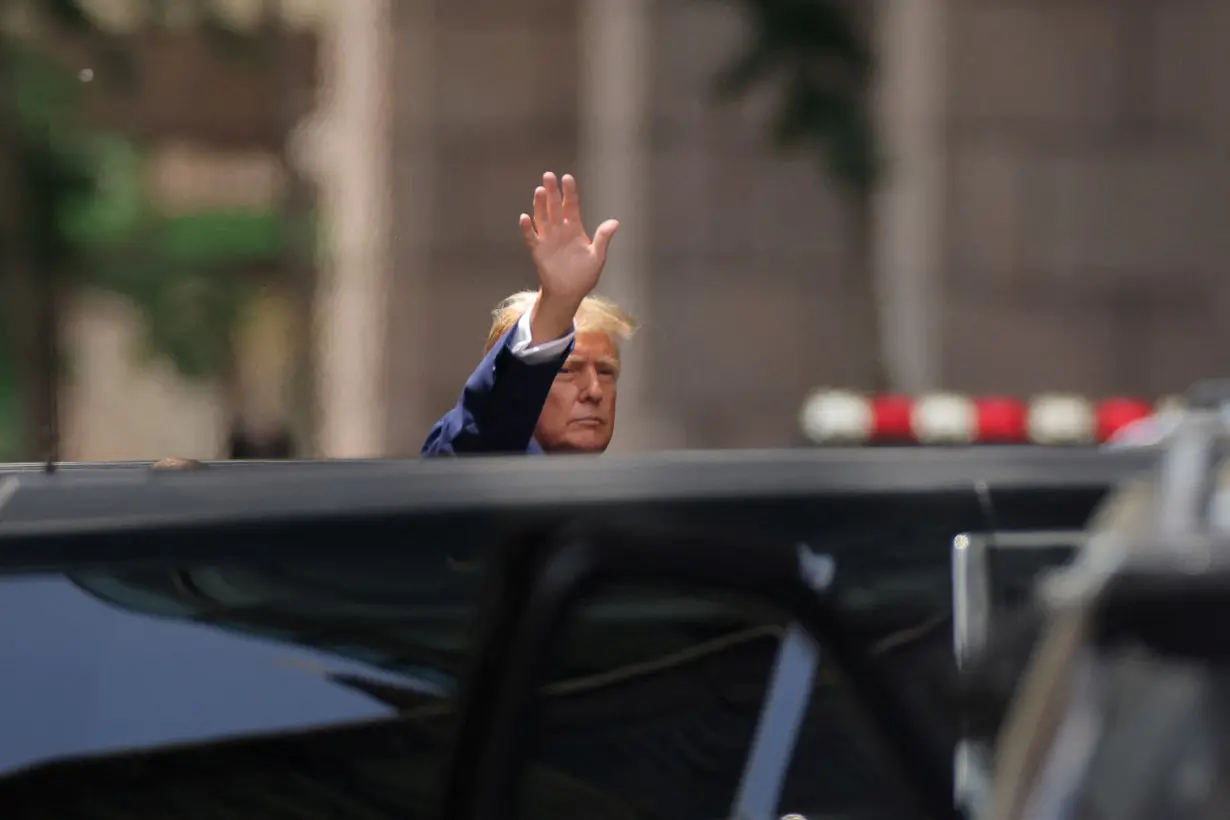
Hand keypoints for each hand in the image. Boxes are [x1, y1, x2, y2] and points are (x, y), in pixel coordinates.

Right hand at [519, 172, 618, 308]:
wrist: (568, 293)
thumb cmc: (584, 275)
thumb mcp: (597, 257)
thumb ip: (603, 238)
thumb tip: (615, 222)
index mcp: (575, 228)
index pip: (571, 206)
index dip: (569, 192)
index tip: (567, 178)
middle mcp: (560, 230)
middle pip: (555, 207)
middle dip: (552, 192)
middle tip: (549, 175)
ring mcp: (548, 239)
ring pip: (542, 217)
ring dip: (540, 205)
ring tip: (539, 190)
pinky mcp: (538, 251)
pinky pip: (531, 237)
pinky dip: (527, 228)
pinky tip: (524, 217)